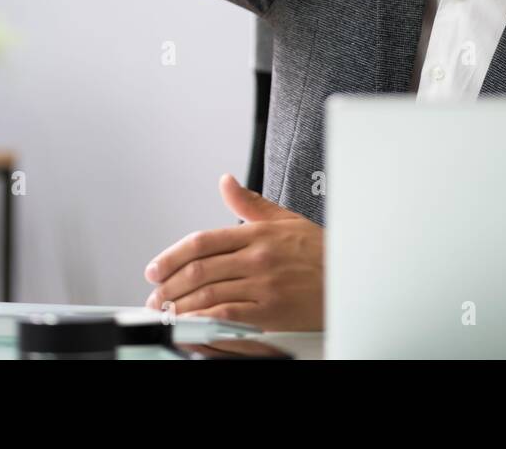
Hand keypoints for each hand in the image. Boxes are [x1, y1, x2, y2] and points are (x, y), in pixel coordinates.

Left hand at [143, 174, 324, 330]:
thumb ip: (250, 203)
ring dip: (180, 305)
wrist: (352, 278)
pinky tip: (191, 323)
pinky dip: (203, 320)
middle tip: (154, 295)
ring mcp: (264, 284)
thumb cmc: (321, 252)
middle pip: (199, 269)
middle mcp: (258, 257)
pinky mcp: (271, 311)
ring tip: (166, 311)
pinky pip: (228, 315)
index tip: (155, 268)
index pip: (203, 241)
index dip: (172, 256)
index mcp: (258, 233)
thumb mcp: (286, 219)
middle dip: (169, 285)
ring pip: (209, 294)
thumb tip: (226, 182)